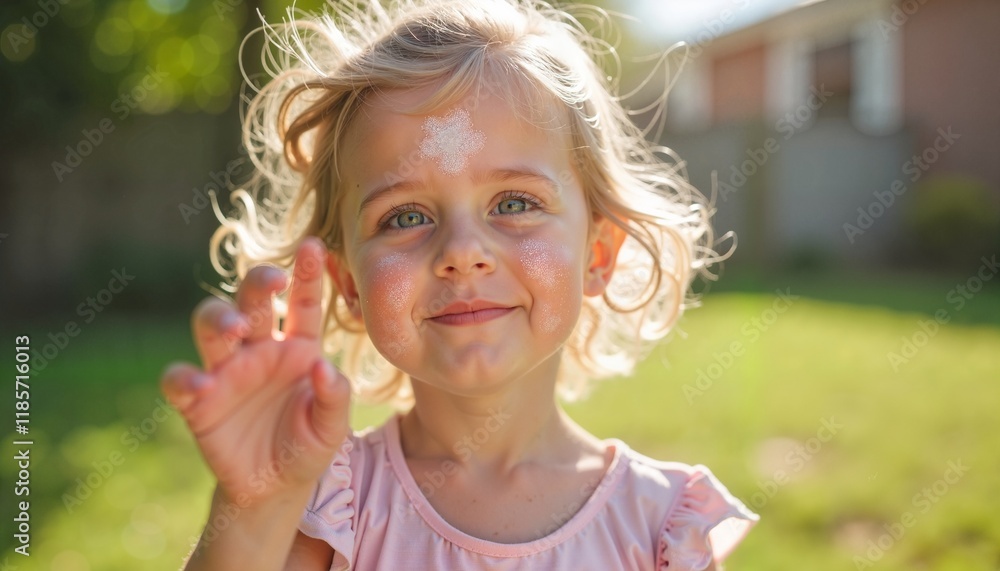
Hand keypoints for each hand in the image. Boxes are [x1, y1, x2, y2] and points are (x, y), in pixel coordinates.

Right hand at [161, 238, 350, 503]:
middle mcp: (260, 349)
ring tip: (234, 330)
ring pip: (211, 325)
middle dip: (256, 282)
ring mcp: (226, 371)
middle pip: (249, 301)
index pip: (303, 303)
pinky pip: (180, 379)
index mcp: (298, 347)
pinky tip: (200, 385)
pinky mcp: (197, 400)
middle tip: (271, 281)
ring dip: (219, 320)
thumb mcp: (332, 427)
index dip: (308, 274)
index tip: (315, 246)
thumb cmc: (307, 446)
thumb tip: (322, 366)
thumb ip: (335, 396)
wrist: (275, 489)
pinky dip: (184, 377)